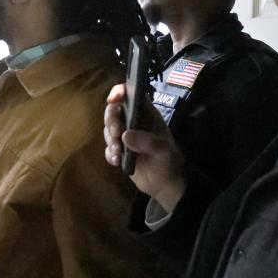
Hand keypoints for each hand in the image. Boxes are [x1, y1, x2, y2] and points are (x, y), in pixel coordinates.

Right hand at [104, 84, 185, 212]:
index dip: (120, 92)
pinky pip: (108, 148)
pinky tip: (117, 162)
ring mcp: (125, 137)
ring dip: (110, 140)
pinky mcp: (119, 151)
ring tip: (118, 153)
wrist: (165, 185)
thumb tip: (125, 136)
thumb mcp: (163, 150)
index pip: (132, 95)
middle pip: (114, 111)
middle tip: (116, 135)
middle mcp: (134, 122)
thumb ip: (147, 142)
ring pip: (108, 129)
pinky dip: (109, 154)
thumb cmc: (169, 162)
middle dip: (111, 121)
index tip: (113, 100)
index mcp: (147, 115)